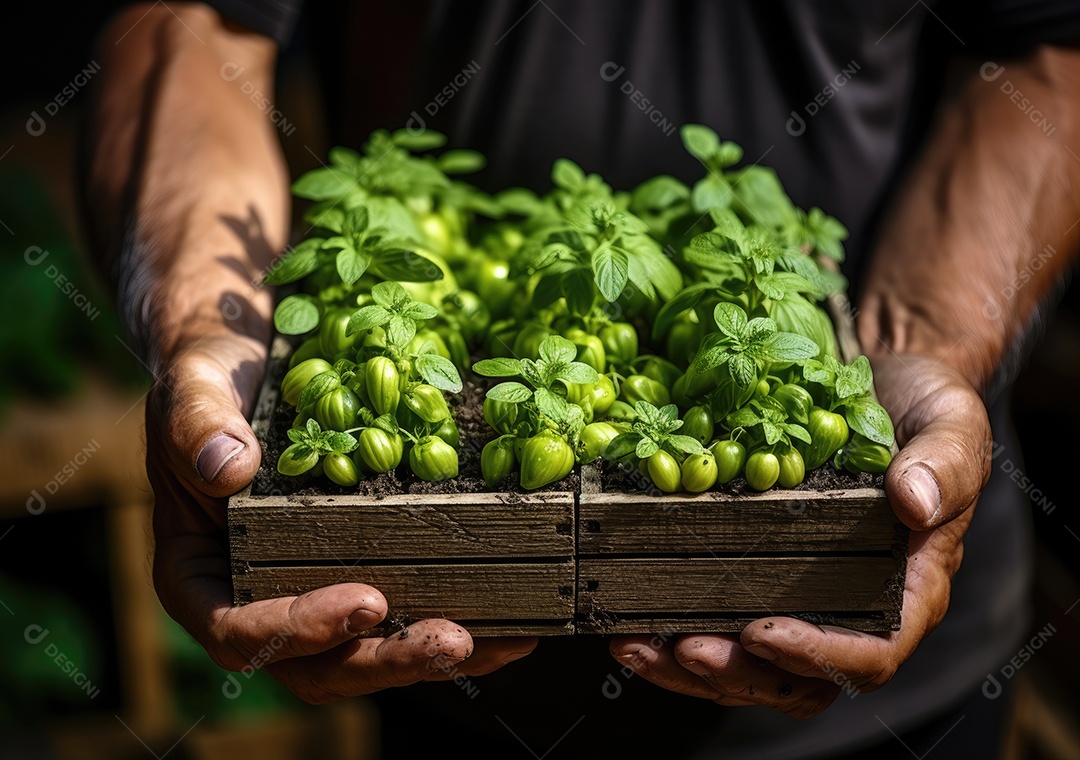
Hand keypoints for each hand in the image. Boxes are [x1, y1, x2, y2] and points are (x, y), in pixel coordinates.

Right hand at [147, 326, 536, 703]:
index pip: (238, 630)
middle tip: (452, 638)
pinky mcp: (362, 572)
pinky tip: (514, 622)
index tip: (366, 602)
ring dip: (432, 656)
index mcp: (199, 576)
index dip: (300, 631)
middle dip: (387, 659)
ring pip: (367, 653)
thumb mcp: (195, 386)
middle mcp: (256, 598)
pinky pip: (405, 615)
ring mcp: (312, 592)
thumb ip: (197, 424)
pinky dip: (460, 623)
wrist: (254, 358)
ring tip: (499, 639)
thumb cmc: (213, 375)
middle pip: (315, 664)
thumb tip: (228, 468)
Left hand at [609, 353, 989, 717]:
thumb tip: (914, 503)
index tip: (761, 632)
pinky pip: (721, 622)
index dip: (816, 655)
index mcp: (908, 588)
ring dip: (691, 666)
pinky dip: (673, 628)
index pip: (870, 651)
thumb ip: (944, 465)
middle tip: (682, 648)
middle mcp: (854, 607)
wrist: (882, 385)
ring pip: (751, 666)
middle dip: (737, 673)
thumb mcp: (950, 424)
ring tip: (636, 646)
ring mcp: (803, 596)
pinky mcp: (759, 574)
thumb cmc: (926, 408)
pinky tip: (628, 619)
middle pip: (799, 678)